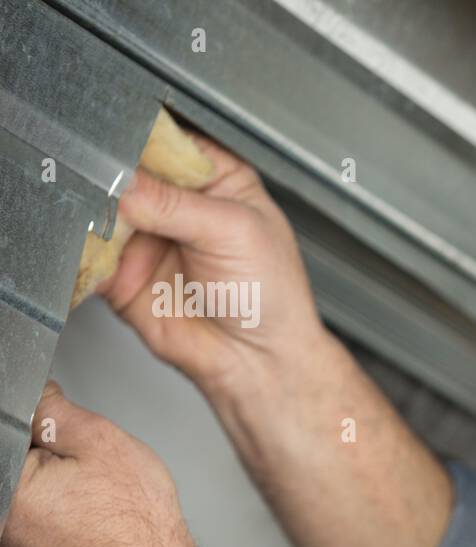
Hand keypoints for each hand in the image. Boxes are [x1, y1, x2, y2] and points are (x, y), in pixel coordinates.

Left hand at [0, 382, 195, 546]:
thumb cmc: (135, 527)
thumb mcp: (101, 442)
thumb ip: (53, 409)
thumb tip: (36, 394)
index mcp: (2, 489)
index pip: (7, 433)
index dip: (37, 430)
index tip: (55, 434)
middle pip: (12, 464)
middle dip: (37, 454)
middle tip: (79, 467)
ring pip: (21, 494)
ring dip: (45, 485)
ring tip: (86, 496)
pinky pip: (28, 521)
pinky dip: (51, 512)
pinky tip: (83, 517)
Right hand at [97, 134, 329, 398]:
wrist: (257, 360)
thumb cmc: (271, 295)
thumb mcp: (233, 232)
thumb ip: (176, 204)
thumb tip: (125, 181)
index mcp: (217, 180)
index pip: (168, 140)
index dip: (143, 138)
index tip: (124, 144)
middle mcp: (179, 204)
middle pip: (127, 172)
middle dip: (114, 178)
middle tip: (113, 187)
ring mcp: (148, 237)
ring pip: (103, 209)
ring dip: (98, 214)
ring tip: (113, 224)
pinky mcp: (123, 272)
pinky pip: (90, 253)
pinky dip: (86, 250)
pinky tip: (103, 253)